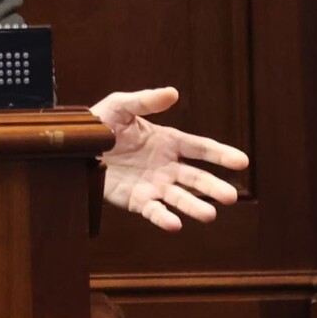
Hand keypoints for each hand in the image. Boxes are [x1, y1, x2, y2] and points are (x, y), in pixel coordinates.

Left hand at [91, 86, 248, 231]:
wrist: (74, 147)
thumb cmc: (100, 123)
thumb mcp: (121, 106)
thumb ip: (146, 101)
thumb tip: (173, 93)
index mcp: (168, 141)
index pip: (200, 148)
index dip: (220, 154)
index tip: (242, 161)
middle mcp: (166, 166)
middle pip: (195, 178)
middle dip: (213, 187)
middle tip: (230, 197)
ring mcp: (153, 185)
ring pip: (180, 198)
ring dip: (194, 207)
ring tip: (210, 215)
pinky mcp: (136, 200)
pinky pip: (153, 211)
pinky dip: (164, 218)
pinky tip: (174, 224)